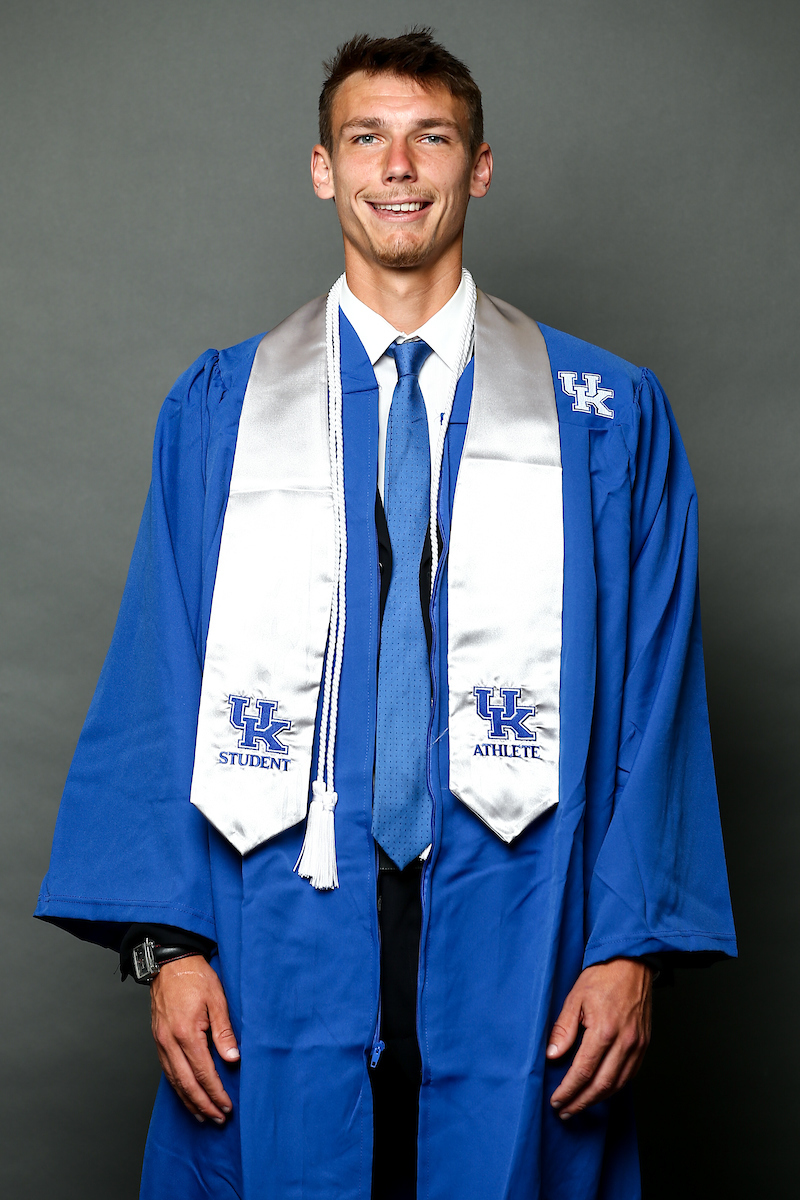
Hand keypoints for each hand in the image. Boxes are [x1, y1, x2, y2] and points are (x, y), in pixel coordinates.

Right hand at [150, 955, 239, 1123]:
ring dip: (190, 1101)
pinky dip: (178, 1088)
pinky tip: (186, 1095)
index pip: (203, 1072)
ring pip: (174, 1081)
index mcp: (186, 1033)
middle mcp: (170, 1042)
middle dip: (203, 1104)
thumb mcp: (217, 999)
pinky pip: (167, 1071)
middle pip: (187, 1084)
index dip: (216, 1093)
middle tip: (218, 1118)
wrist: (169, 963)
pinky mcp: (158, 1040)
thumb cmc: (195, 977)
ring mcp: (161, 1042)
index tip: (227, 1106)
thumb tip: (233, 1058)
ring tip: (204, 1116)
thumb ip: (224, 1031)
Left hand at [546, 957, 652, 1118]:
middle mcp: (624, 1042)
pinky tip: (601, 1091)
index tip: (556, 1100)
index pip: (584, 1072)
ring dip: (597, 1100)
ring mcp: (637, 1045)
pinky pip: (630, 1075)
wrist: (632, 963)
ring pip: (618, 1085)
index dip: (569, 1090)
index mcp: (604, 1030)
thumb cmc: (602, 976)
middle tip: (564, 1110)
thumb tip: (552, 1055)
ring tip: (580, 1105)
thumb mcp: (575, 998)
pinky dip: (614, 1088)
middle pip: (601, 1086)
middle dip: (581, 1102)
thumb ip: (564, 1029)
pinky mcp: (644, 1045)